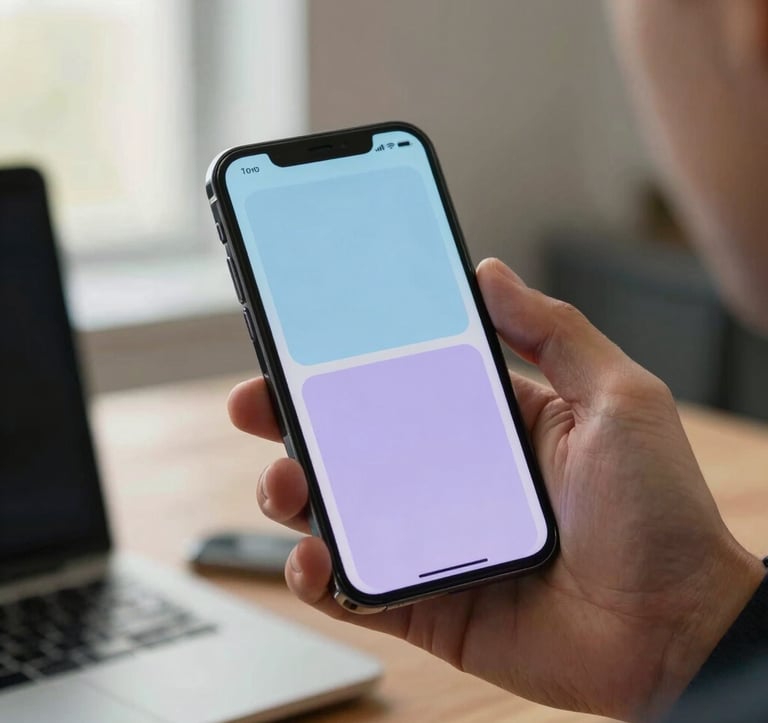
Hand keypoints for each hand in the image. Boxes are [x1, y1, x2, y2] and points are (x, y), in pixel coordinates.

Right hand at [228, 258, 763, 720]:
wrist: (675, 632)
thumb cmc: (659, 513)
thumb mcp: (616, 398)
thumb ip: (554, 330)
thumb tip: (488, 272)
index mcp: (488, 425)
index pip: (400, 383)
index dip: (347, 362)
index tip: (302, 340)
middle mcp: (452, 478)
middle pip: (353, 444)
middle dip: (294, 422)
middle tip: (256, 403)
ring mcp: (433, 542)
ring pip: (339, 512)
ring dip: (293, 494)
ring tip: (283, 484)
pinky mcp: (426, 604)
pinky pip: (354, 589)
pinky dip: (319, 576)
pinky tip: (312, 558)